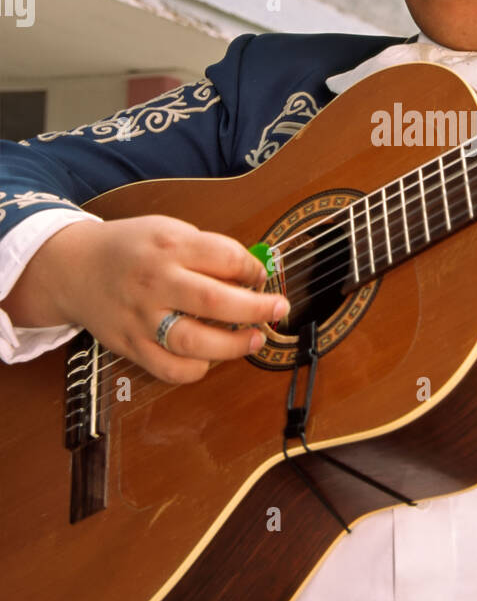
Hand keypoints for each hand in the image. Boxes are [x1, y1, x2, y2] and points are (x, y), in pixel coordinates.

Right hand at [10, 215, 288, 383]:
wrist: (73, 268)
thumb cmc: (131, 248)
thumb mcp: (168, 231)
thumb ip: (207, 250)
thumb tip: (251, 277)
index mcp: (169, 245)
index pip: (225, 257)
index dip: (253, 269)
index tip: (261, 276)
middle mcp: (155, 281)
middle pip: (215, 301)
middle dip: (256, 308)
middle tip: (278, 309)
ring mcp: (141, 317)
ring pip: (194, 342)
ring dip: (233, 345)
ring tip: (255, 339)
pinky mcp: (130, 345)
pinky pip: (170, 369)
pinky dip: (197, 370)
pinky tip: (210, 359)